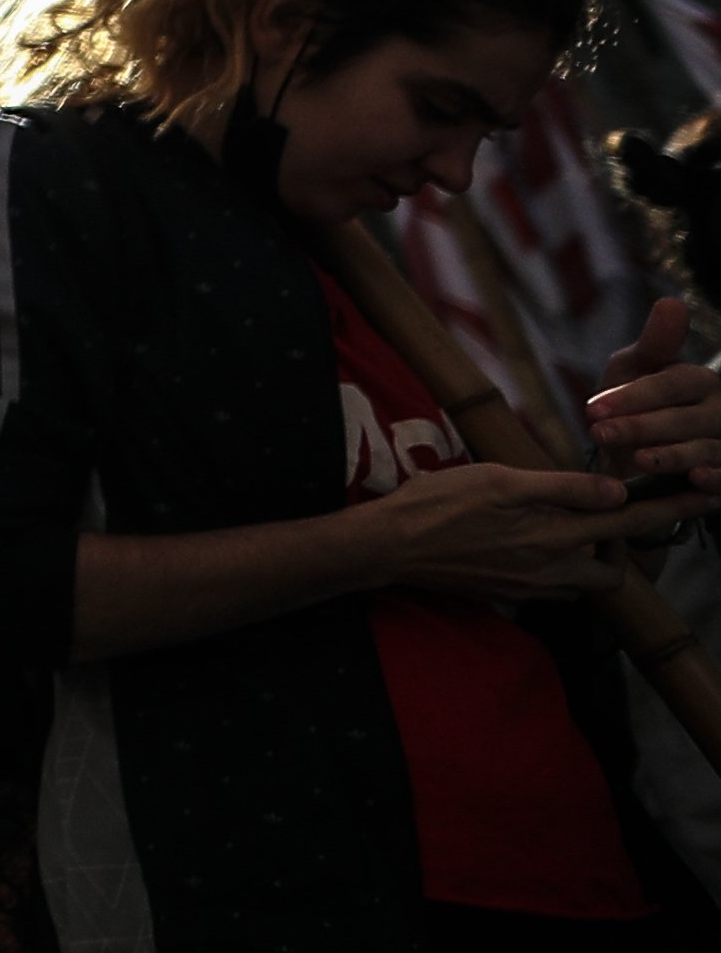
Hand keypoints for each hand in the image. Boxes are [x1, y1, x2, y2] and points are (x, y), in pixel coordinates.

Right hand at [363, 460, 689, 604]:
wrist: (388, 548)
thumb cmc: (439, 504)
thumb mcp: (500, 481)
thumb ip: (561, 487)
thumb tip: (617, 493)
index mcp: (554, 537)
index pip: (627, 524)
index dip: (667, 509)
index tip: (700, 496)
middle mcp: (551, 572)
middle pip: (610, 572)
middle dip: (617, 550)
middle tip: (600, 518)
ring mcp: (529, 590)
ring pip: (580, 583)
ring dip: (585, 560)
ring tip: (562, 529)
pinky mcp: (508, 596)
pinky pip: (550, 588)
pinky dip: (554, 568)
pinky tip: (526, 544)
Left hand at [591, 296, 720, 492]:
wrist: (634, 458)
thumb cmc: (633, 405)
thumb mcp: (632, 372)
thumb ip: (653, 344)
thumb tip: (673, 301)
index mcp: (698, 381)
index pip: (672, 384)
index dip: (634, 395)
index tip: (592, 408)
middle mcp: (718, 412)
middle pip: (686, 418)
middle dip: (641, 426)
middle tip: (600, 433)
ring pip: (705, 450)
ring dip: (672, 456)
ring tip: (640, 460)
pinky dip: (714, 480)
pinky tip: (695, 479)